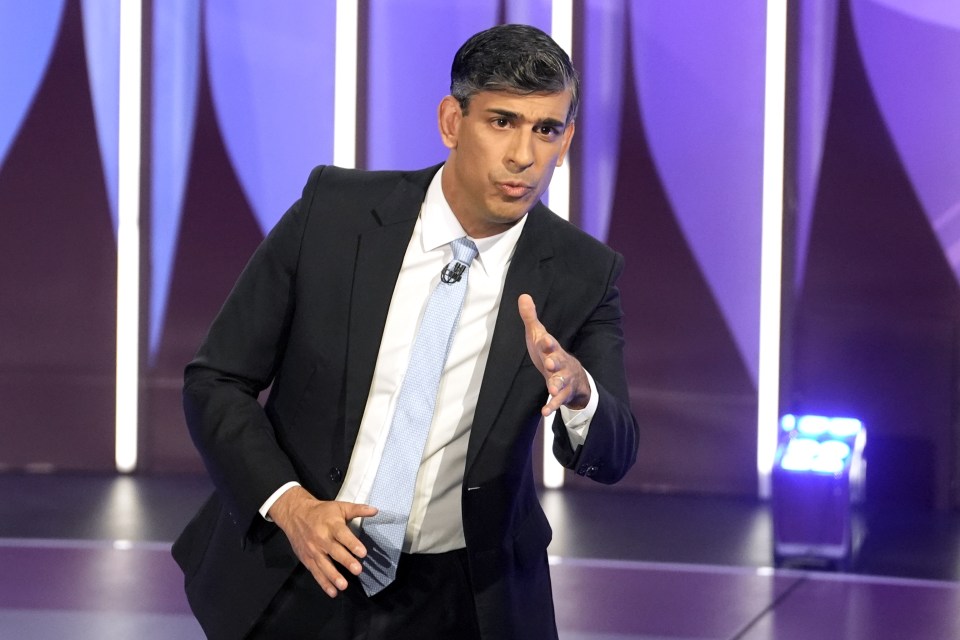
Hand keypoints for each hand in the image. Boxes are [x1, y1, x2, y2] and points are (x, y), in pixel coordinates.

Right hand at [268, 486, 376, 597]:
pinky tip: (333, 592)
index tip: (363, 552)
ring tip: (344, 586)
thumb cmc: (321, 512)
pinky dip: (323, 583)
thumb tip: (375, 510)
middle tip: (357, 570)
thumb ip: (358, 509)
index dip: (352, 543)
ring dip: (333, 576)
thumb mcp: (340, 506)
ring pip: (324, 564)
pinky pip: (316, 572)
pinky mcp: (307, 559)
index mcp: (331, 525)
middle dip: (346, 561)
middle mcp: (322, 538)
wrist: (295, 514)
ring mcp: (313, 550)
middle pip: (335, 551)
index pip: (342, 535)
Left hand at [518, 294, 590, 415]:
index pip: (550, 343)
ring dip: (557, 385)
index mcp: (552, 349)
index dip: (547, 341)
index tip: (543, 339)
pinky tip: (545, 411)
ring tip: (552, 390)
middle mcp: (560, 363)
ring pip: (562, 382)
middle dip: (555, 362)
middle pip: (558, 362)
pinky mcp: (564, 393)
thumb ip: (531, 318)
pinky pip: (559, 401)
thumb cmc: (551, 353)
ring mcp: (564, 379)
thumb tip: (522, 296)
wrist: (574, 377)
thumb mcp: (539, 336)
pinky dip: (552, 406)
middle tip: (550, 364)